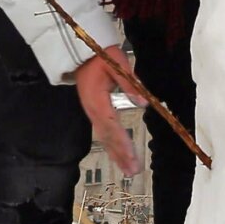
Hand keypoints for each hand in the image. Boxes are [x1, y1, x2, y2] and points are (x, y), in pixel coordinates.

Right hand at [75, 46, 144, 175]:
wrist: (80, 52)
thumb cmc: (99, 55)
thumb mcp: (117, 63)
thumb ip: (130, 83)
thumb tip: (144, 102)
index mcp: (97, 100)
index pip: (112, 125)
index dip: (123, 142)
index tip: (132, 156)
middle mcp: (93, 110)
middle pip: (107, 137)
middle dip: (121, 155)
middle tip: (133, 171)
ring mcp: (92, 112)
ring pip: (104, 138)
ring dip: (117, 154)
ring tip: (128, 169)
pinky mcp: (94, 111)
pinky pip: (102, 133)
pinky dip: (111, 146)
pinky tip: (118, 155)